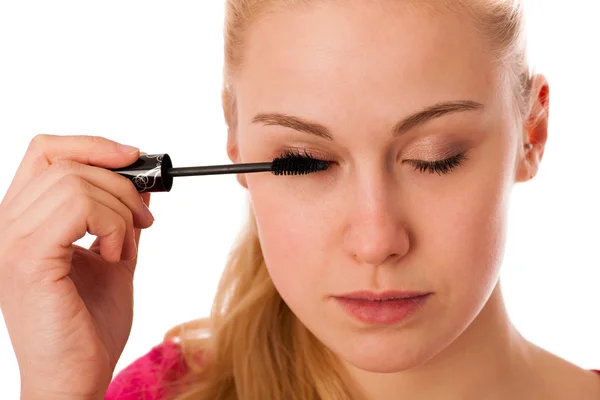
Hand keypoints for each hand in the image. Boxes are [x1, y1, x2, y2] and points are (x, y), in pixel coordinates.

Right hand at [0, 134, 154, 398]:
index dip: (92, 144)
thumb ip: (119, 220)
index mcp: (25, 221)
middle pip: (65, 161)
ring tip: (126, 244)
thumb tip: (140, 185)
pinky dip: (111, 225)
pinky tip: (115, 255)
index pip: (46, 152)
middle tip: (144, 217)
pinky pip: (77, 207)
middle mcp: (9, 225)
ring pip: (75, 180)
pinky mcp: (28, 258)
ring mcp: (12, 240)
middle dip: (120, 182)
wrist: (75, 375)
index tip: (133, 157)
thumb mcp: (113, 257)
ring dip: (118, 208)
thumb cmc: (88, 325)